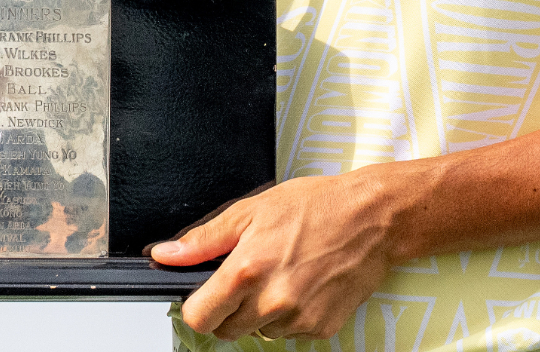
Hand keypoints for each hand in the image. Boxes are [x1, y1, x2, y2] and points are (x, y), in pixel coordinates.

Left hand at [151, 169, 407, 341]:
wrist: (373, 219)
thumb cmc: (317, 207)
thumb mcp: (252, 211)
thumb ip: (204, 240)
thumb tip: (166, 256)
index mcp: (248, 270)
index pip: (199, 317)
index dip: (197, 306)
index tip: (204, 294)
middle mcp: (272, 301)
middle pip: (226, 330)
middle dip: (229, 308)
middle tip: (249, 276)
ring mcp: (298, 318)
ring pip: (258, 332)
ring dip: (261, 312)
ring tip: (282, 273)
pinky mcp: (321, 328)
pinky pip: (289, 332)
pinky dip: (290, 315)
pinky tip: (303, 284)